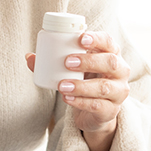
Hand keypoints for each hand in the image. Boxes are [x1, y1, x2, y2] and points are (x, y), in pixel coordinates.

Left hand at [26, 30, 130, 150]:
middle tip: (67, 62)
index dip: (97, 39)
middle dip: (89, 61)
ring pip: (104, 87)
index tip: (80, 38)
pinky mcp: (111, 110)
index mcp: (111, 55)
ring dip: (81, 85)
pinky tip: (67, 98)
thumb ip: (52, 63)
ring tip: (62, 85)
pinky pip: (97, 106)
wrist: (95, 112)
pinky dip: (80, 102)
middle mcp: (120, 72)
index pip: (109, 42)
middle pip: (111, 62)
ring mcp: (118, 92)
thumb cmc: (84, 81)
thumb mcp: (72, 69)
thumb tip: (29, 57)